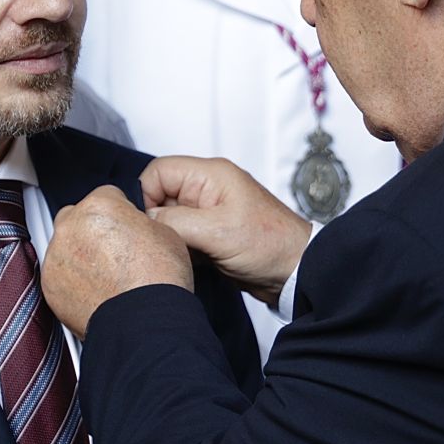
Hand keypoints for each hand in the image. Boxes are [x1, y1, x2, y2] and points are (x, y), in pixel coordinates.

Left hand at [44, 185, 193, 336]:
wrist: (145, 323)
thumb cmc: (158, 280)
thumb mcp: (165, 232)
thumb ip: (138, 220)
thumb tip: (133, 225)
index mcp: (99, 206)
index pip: (106, 194)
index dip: (120, 211)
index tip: (125, 226)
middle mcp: (71, 226)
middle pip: (78, 216)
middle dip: (92, 229)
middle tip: (115, 251)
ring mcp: (57, 256)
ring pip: (65, 245)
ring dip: (80, 254)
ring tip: (107, 275)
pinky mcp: (49, 285)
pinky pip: (59, 274)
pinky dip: (72, 279)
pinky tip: (95, 290)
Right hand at [142, 156, 311, 306]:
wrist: (296, 272)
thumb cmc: (270, 245)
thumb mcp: (217, 232)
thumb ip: (175, 222)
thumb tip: (147, 220)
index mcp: (210, 175)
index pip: (158, 172)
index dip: (147, 196)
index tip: (153, 223)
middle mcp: (207, 188)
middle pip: (160, 196)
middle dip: (160, 221)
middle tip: (173, 242)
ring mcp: (209, 211)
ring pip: (169, 219)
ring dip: (172, 238)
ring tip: (190, 253)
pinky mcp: (211, 233)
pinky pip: (182, 236)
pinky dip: (182, 249)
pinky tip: (196, 261)